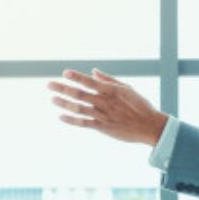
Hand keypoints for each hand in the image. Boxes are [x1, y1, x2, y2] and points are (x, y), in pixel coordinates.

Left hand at [48, 69, 168, 145]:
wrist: (149, 125)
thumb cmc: (139, 105)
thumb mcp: (126, 88)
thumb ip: (108, 80)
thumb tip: (93, 72)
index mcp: (110, 90)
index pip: (89, 82)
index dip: (76, 77)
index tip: (65, 73)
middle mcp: (104, 102)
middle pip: (79, 94)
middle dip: (63, 88)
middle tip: (49, 85)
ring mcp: (102, 115)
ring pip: (79, 108)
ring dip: (64, 103)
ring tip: (52, 99)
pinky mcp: (102, 127)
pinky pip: (84, 123)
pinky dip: (72, 120)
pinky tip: (61, 116)